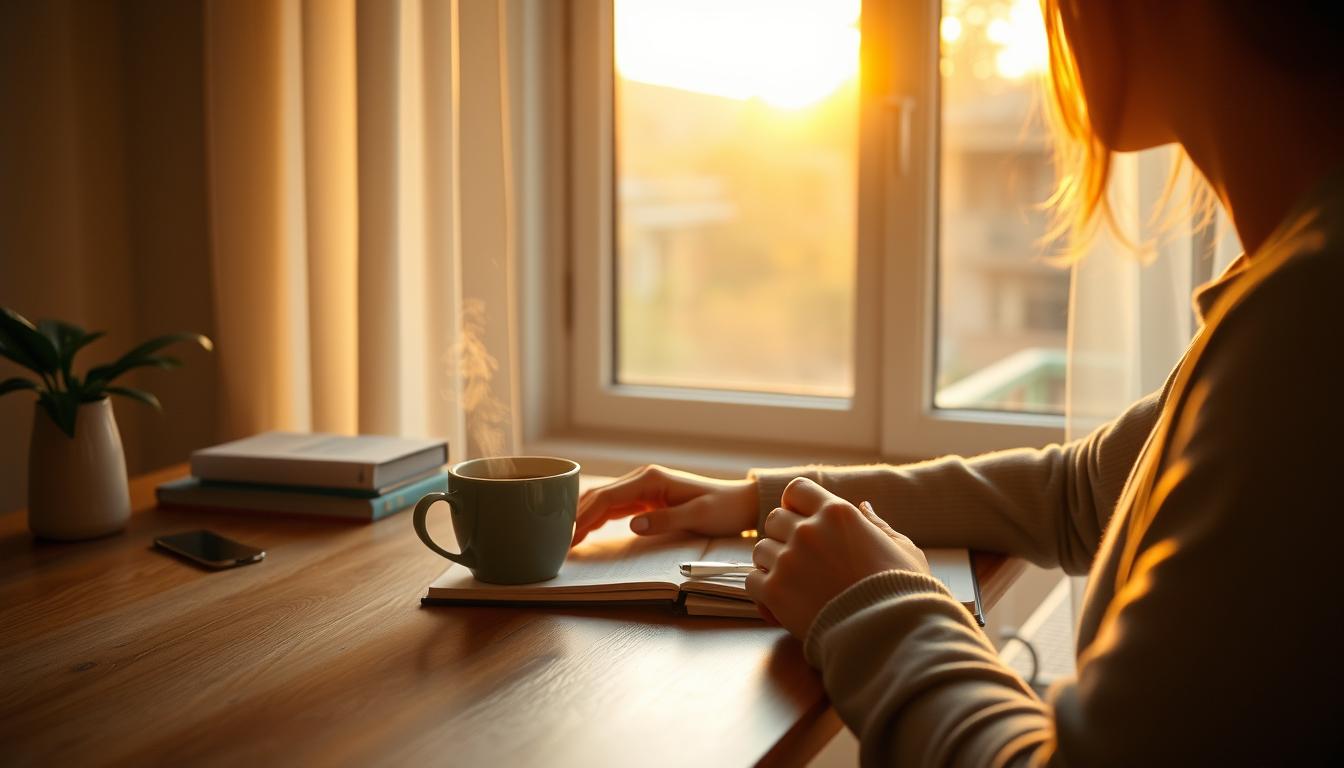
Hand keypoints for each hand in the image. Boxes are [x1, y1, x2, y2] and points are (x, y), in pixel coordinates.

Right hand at [570, 464, 757, 546]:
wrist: (740, 503)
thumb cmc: (723, 509)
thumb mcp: (698, 517)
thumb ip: (665, 520)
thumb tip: (632, 525)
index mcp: (651, 479)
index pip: (607, 497)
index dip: (585, 516)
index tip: (569, 535)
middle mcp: (643, 478)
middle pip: (599, 496)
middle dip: (577, 516)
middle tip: (558, 540)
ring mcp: (643, 487)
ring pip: (603, 501)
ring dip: (584, 517)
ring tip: (565, 538)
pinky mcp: (646, 498)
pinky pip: (615, 507)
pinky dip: (598, 518)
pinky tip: (585, 530)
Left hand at [745, 477, 929, 639]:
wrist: (890, 634)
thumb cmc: (903, 593)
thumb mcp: (902, 549)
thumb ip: (878, 525)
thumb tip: (864, 506)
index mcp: (837, 513)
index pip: (797, 489)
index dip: (795, 504)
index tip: (801, 520)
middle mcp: (808, 530)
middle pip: (773, 519)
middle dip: (782, 535)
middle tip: (798, 558)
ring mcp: (788, 559)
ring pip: (760, 549)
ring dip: (772, 564)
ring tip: (793, 584)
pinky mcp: (774, 591)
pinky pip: (752, 580)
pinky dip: (762, 591)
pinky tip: (781, 604)